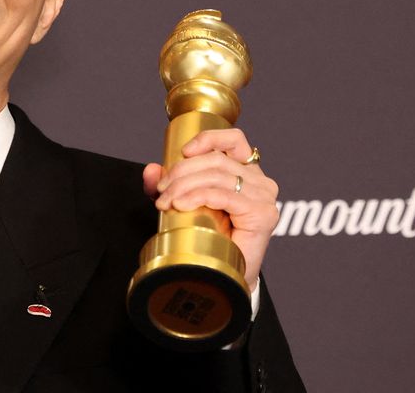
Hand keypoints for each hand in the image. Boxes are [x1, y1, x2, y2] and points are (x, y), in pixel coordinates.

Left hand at [142, 128, 278, 287]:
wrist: (226, 275)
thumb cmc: (211, 238)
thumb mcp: (183, 203)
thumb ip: (168, 185)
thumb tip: (151, 169)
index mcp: (247, 172)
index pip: (234, 139)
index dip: (208, 139)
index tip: (183, 151)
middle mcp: (260, 181)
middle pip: (216, 160)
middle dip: (182, 172)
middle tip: (161, 190)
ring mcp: (264, 196)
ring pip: (217, 176)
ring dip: (184, 186)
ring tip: (165, 201)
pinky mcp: (262, 213)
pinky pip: (224, 195)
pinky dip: (198, 196)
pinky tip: (181, 205)